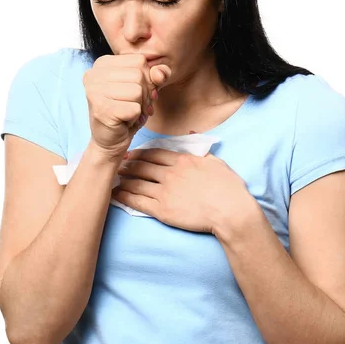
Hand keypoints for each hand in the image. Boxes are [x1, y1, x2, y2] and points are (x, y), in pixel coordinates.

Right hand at [83, 54, 170, 158]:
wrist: (110, 141)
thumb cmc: (126, 112)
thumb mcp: (144, 89)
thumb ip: (156, 75)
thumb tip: (161, 73)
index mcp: (102, 63)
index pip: (139, 61)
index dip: (146, 79)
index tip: (136, 94)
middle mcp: (93, 74)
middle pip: (139, 75)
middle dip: (145, 95)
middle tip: (133, 107)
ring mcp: (94, 91)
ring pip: (138, 91)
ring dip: (140, 107)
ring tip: (128, 114)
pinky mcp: (101, 109)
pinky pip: (135, 108)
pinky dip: (135, 118)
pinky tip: (124, 121)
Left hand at [111, 148, 256, 234]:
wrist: (230, 211)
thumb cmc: (228, 188)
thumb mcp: (216, 162)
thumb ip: (201, 148)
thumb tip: (192, 132)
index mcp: (182, 161)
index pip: (155, 153)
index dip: (140, 153)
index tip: (131, 154)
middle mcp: (170, 174)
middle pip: (142, 166)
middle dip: (128, 165)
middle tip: (118, 165)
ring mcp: (165, 192)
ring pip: (137, 183)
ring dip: (124, 180)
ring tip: (114, 178)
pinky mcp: (162, 210)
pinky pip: (138, 201)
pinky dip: (125, 197)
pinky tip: (117, 195)